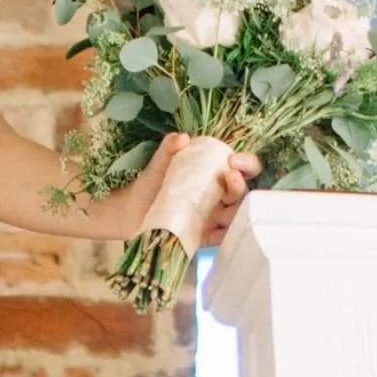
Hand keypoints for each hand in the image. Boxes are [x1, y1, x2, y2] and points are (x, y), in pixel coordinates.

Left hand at [93, 136, 260, 247]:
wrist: (130, 212)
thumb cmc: (151, 184)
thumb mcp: (160, 164)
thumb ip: (169, 148)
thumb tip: (182, 138)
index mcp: (216, 176)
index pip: (242, 168)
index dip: (246, 163)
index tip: (232, 160)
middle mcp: (220, 198)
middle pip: (241, 193)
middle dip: (240, 185)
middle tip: (230, 176)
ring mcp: (213, 219)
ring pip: (235, 216)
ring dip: (235, 210)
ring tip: (223, 205)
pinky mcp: (203, 238)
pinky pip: (221, 239)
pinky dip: (224, 236)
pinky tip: (221, 230)